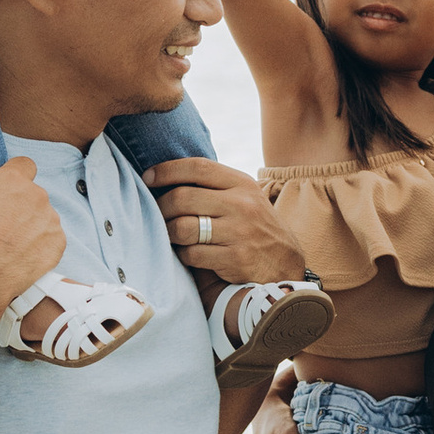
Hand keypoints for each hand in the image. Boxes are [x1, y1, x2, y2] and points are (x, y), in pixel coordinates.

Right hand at [0, 150, 62, 308]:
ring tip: (9, 243)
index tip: (2, 190)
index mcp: (13, 179)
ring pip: (43, 218)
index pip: (23, 165)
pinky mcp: (57, 245)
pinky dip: (41, 248)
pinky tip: (22, 257)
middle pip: (32, 195)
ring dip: (32, 227)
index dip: (14, 175)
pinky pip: (52, 242)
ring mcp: (50, 220)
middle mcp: (37, 195)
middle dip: (20, 206)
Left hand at [143, 158, 306, 290]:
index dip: (167, 170)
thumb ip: (215, 187)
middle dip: (161, 207)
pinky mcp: (235, 259)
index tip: (147, 178)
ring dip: (169, 233)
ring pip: (182, 228)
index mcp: (242, 184)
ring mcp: (239, 232)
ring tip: (172, 235)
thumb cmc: (256, 229)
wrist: (286, 265)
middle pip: (183, 198)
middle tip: (155, 213)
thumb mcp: (245, 198)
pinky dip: (183, 255)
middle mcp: (242, 205)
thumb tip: (168, 176)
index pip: (197, 168)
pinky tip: (189, 254)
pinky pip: (192, 254)